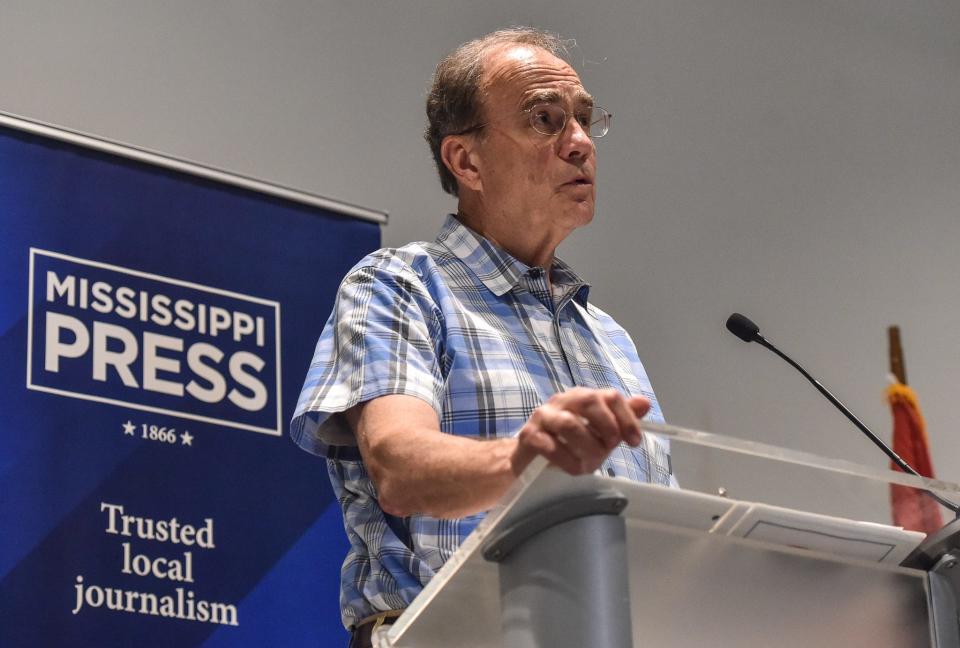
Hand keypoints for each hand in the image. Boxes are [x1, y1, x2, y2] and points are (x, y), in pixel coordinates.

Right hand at [511, 388, 649, 475]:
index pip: (609, 396)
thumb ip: (619, 419)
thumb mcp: (599, 434)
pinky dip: (567, 461)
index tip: (635, 442)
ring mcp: (543, 417)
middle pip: (588, 400)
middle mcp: (562, 401)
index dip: (626, 418)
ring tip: (590, 464)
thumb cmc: (568, 445)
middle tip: (609, 447)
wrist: (530, 460)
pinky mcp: (529, 436)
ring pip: (569, 424)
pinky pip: (551, 446)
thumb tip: (645, 403)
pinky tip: (574, 469)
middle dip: (606, 426)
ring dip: (586, 447)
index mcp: (582, 398)